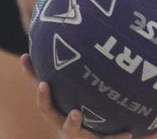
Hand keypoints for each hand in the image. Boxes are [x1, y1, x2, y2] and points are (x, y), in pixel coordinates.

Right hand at [21, 53, 137, 138]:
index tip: (27, 59)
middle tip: (43, 84)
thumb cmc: (98, 107)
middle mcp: (66, 122)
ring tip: (75, 112)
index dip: (32, 76)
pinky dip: (116, 137)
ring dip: (71, 123)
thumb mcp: (92, 86)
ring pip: (72, 131)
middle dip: (44, 100)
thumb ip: (89, 66)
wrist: (108, 136)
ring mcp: (81, 135)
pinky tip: (128, 133)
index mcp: (61, 107)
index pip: (43, 91)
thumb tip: (88, 28)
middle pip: (48, 113)